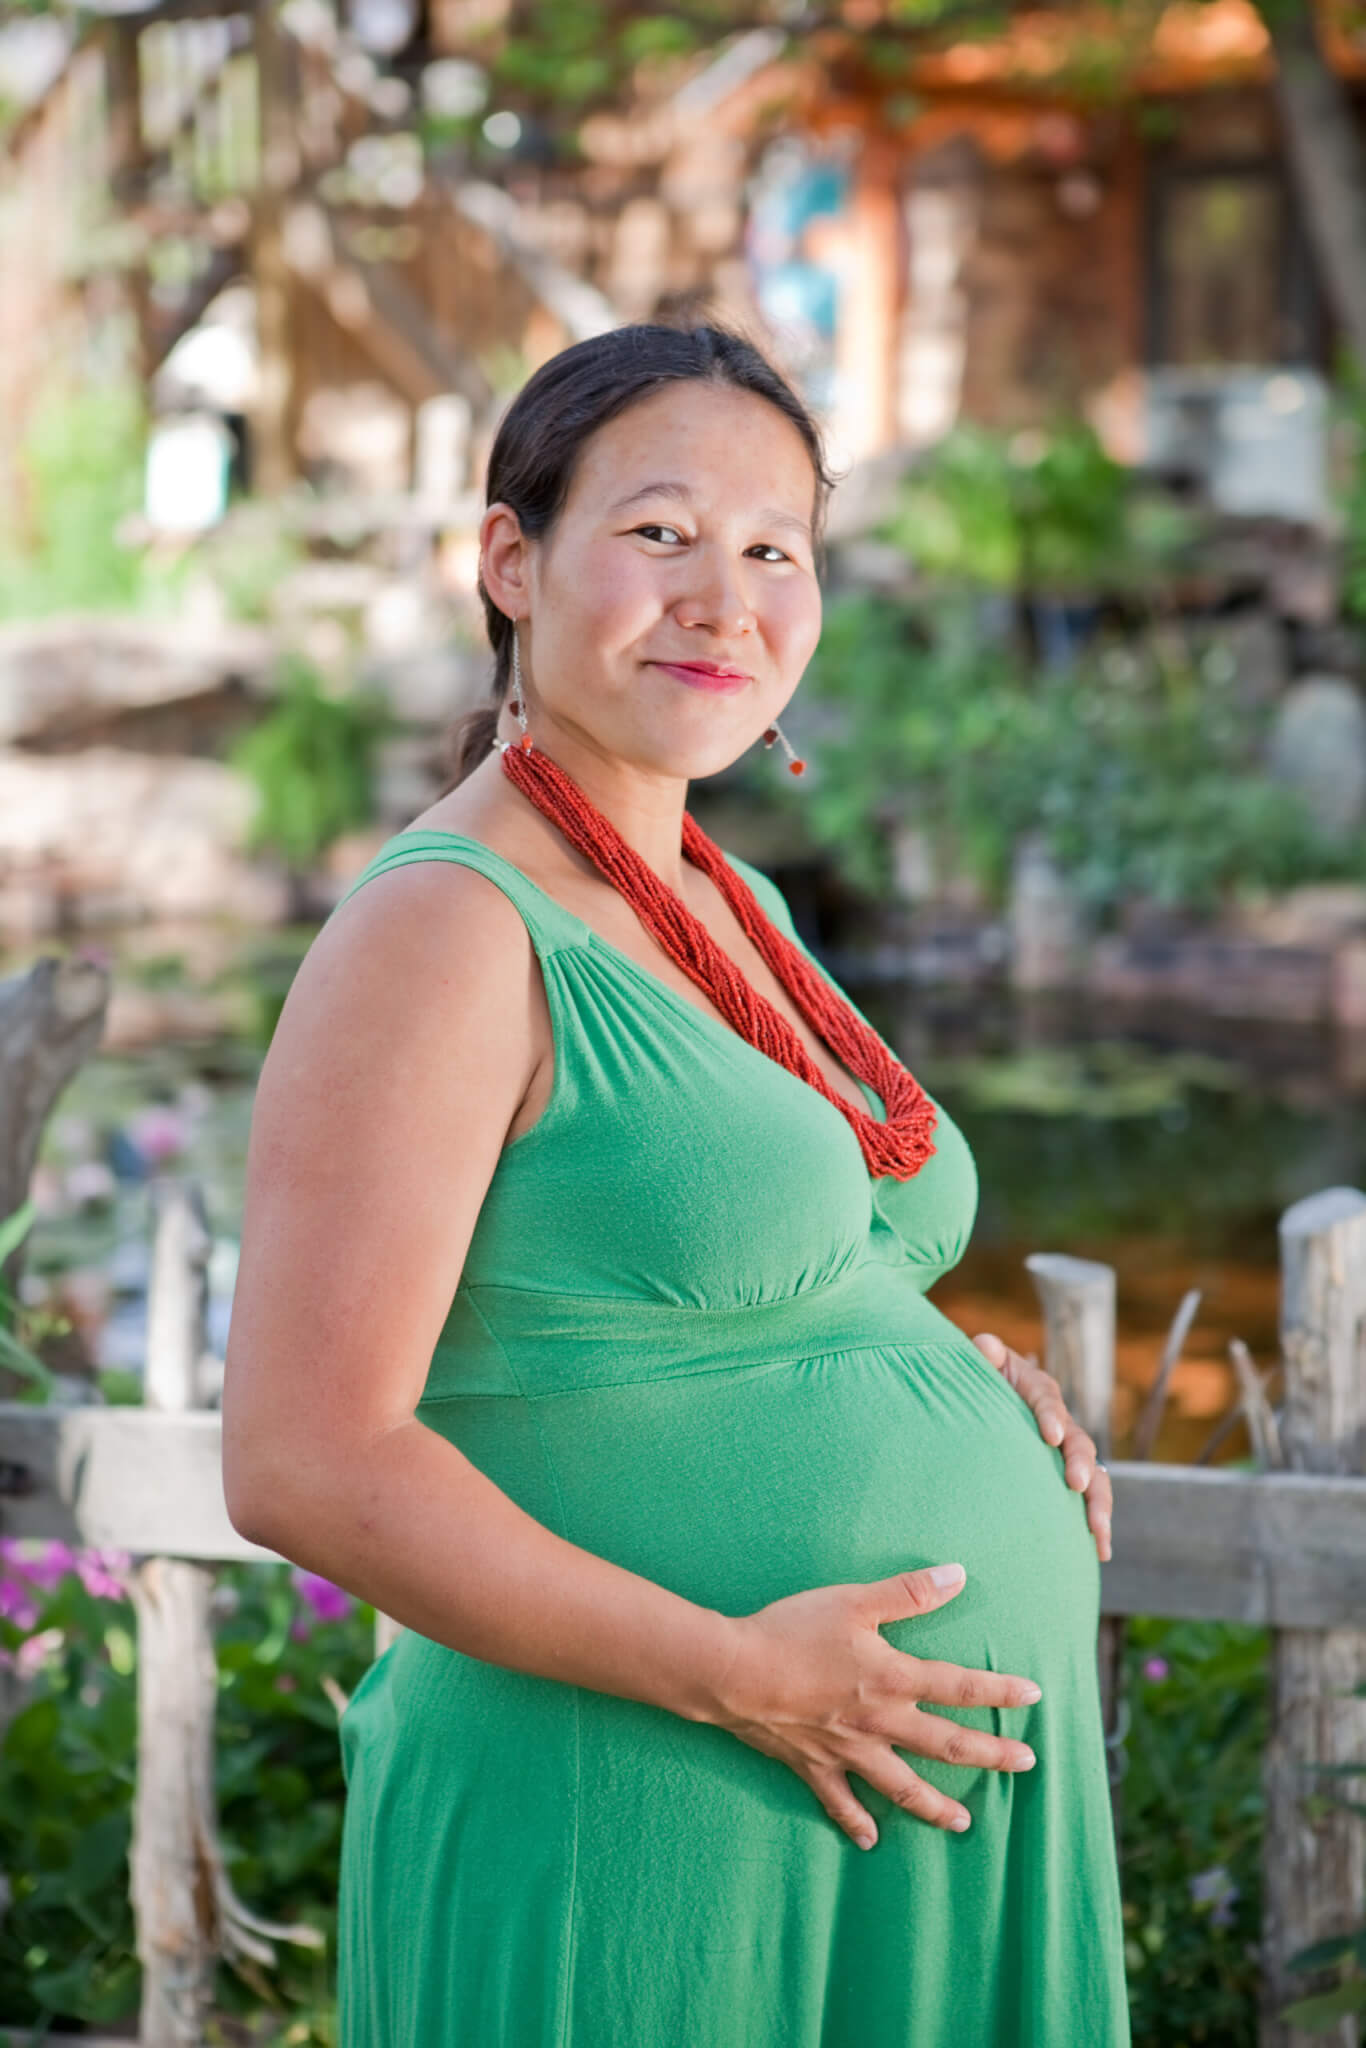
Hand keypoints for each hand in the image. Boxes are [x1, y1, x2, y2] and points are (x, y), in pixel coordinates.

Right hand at [704, 1564, 1041, 1850]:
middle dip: (989, 1756)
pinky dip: (856, 1820)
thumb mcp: (853, 1600)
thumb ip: (908, 1592)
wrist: (735, 1672)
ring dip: (935, 1806)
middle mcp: (878, 1722)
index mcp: (892, 1679)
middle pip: (945, 1744)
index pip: (958, 1686)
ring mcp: (847, 1750)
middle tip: (1026, 1765)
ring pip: (902, 1785)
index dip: (999, 1691)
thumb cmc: (793, 1630)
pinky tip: (870, 1838)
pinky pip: (840, 1801)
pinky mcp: (814, 1765)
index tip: (1034, 1696)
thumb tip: (958, 1575)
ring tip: (962, 1824)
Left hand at [970, 1332, 1112, 1562]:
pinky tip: (1101, 1551)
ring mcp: (1067, 1454)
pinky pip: (1088, 1501)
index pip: (1046, 1398)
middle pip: (1079, 1442)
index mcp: (1036, 1390)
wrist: (981, 1406)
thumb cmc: (977, 1383)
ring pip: (1094, 1476)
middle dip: (1081, 1463)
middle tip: (1076, 1484)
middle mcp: (1059, 1422)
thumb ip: (984, 1357)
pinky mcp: (1067, 1480)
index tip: (1049, 1436)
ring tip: (1098, 1531)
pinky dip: (1097, 1524)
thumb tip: (985, 1346)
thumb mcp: (979, 1366)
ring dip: (1098, 1503)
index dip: (1050, 1415)